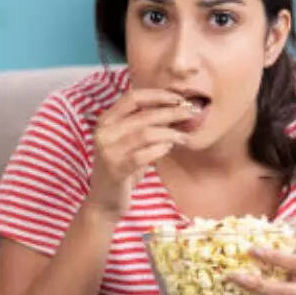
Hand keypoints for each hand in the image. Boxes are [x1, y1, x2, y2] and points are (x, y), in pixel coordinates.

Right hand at [85, 86, 198, 217]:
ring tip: (184, 136)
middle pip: (144, 114)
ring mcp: (108, 150)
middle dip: (171, 112)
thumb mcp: (130, 142)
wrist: (105, 200)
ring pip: (146, 133)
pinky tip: (170, 148)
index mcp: (106, 120)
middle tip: (191, 113)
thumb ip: (144, 125)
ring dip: (170, 132)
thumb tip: (175, 108)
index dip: (158, 95)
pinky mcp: (116, 168)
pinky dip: (161, 149)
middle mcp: (104, 132)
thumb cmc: (123, 168)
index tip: (179, 98)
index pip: (133, 97)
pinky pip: (144, 155)